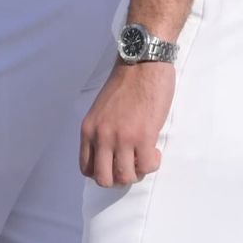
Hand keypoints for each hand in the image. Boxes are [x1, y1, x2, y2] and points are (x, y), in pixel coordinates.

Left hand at [79, 61, 173, 186]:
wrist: (143, 62)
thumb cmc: (126, 81)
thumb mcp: (102, 109)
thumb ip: (102, 129)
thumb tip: (111, 149)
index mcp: (89, 130)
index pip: (86, 168)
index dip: (103, 171)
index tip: (116, 163)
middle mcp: (101, 137)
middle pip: (103, 179)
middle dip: (119, 178)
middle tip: (133, 165)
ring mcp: (122, 138)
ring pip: (124, 177)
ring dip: (137, 172)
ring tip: (146, 157)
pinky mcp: (144, 136)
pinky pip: (147, 165)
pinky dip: (152, 163)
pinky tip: (155, 150)